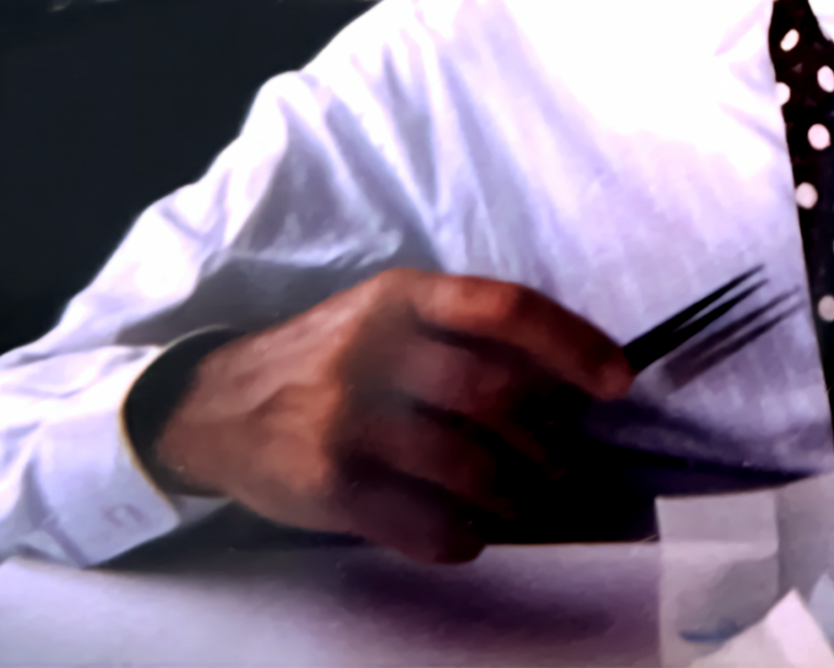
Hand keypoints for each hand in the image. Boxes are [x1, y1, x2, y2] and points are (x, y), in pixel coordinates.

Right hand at [151, 269, 632, 562]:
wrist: (215, 406)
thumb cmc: (328, 361)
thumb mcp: (387, 318)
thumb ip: (464, 335)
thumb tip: (567, 379)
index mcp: (402, 297)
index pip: (506, 308)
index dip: (572, 344)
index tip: (617, 381)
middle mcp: (374, 349)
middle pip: (497, 396)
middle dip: (548, 442)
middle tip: (563, 467)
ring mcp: (347, 419)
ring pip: (469, 466)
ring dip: (514, 496)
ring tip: (521, 503)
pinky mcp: (328, 484)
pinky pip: (424, 522)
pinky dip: (462, 536)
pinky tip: (467, 533)